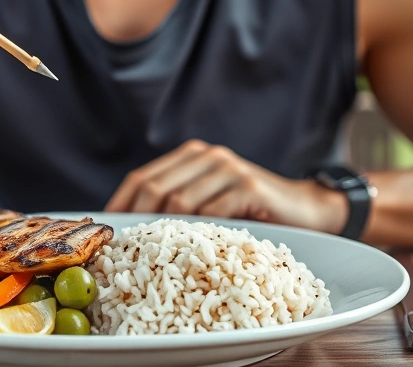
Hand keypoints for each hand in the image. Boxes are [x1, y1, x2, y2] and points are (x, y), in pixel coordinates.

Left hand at [104, 140, 348, 233]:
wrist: (306, 208)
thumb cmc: (252, 211)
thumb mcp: (211, 200)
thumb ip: (179, 204)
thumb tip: (130, 232)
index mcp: (191, 155)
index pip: (141, 178)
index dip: (119, 205)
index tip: (105, 232)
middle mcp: (207, 156)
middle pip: (153, 188)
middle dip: (134, 220)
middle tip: (123, 250)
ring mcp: (228, 169)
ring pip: (179, 201)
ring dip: (162, 231)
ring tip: (151, 257)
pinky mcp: (248, 187)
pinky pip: (211, 213)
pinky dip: (196, 234)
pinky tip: (190, 253)